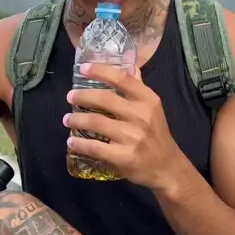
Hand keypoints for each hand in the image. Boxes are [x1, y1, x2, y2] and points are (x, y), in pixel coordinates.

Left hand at [64, 63, 186, 189]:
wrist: (167, 168)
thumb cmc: (157, 135)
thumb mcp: (153, 108)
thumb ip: (139, 88)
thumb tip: (131, 66)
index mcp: (148, 100)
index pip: (122, 78)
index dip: (100, 71)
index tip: (83, 68)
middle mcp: (141, 116)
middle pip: (105, 99)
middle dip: (82, 96)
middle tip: (70, 97)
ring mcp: (132, 137)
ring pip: (96, 122)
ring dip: (77, 119)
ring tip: (67, 119)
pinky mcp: (124, 157)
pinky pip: (95, 147)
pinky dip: (80, 144)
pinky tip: (72, 141)